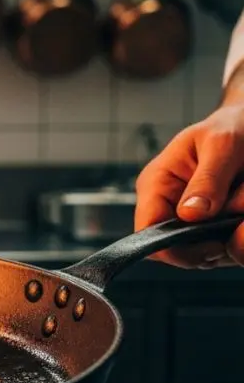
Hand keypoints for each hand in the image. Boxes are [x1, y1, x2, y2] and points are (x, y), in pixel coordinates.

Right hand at [134, 106, 243, 267]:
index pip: (148, 232)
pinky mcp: (208, 229)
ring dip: (230, 241)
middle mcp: (167, 207)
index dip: (176, 247)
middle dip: (212, 246)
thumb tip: (190, 215)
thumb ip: (208, 180)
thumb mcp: (222, 144)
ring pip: (203, 255)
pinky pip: (220, 249)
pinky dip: (236, 240)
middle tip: (241, 224)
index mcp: (156, 184)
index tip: (215, 244)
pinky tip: (243, 218)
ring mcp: (188, 221)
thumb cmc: (232, 127)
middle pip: (177, 250)